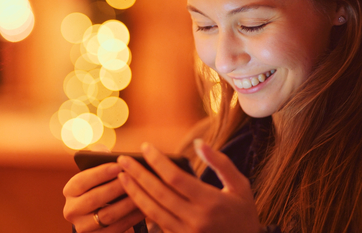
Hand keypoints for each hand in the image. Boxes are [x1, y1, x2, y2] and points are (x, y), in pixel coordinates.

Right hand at [63, 161, 145, 232]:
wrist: (100, 215)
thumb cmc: (103, 186)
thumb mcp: (98, 174)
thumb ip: (98, 160)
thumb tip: (102, 150)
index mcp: (70, 191)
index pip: (82, 181)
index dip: (100, 173)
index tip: (119, 165)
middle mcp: (71, 210)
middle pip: (94, 199)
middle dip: (116, 187)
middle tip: (135, 177)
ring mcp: (83, 227)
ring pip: (107, 215)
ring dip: (127, 203)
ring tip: (143, 191)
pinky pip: (118, 229)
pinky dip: (132, 217)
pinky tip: (144, 206)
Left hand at [117, 140, 261, 232]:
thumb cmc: (244, 213)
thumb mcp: (241, 186)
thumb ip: (221, 163)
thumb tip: (198, 143)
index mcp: (211, 202)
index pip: (175, 178)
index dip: (157, 161)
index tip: (145, 147)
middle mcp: (196, 219)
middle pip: (158, 193)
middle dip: (138, 174)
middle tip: (122, 160)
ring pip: (152, 211)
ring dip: (134, 192)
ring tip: (121, 176)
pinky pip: (156, 223)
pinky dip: (143, 208)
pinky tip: (133, 195)